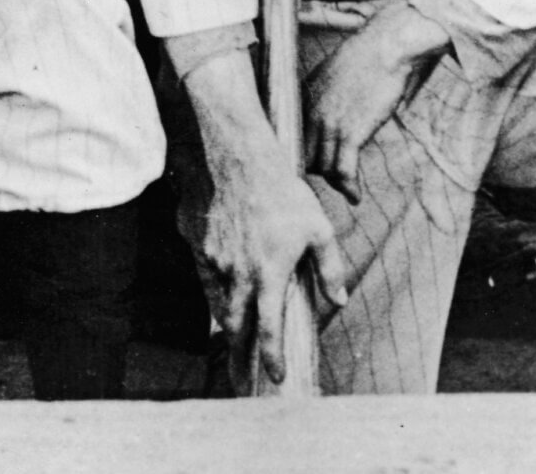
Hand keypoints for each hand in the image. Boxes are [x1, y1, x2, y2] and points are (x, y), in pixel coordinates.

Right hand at [198, 148, 350, 385]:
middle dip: (239, 345)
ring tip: (233, 324)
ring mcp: (213, 260)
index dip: (272, 357)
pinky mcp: (197, 243)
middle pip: (234, 324)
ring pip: (217, 299)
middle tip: (243, 359)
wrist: (235, 159)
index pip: (269, 329)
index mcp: (269, 275)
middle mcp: (238, 274)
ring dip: (227, 315)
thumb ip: (329, 268)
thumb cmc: (282, 192)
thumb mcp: (318, 229)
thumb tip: (338, 299)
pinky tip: (220, 280)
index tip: (274, 376)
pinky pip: (204, 273)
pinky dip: (213, 285)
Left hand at [307, 0, 450, 201]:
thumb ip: (324, 98)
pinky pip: (342, 170)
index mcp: (303, 99)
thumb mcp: (332, 77)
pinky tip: (355, 196)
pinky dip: (348, 187)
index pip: (291, 138)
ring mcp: (328, 124)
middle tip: (331, 180)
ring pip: (322, 167)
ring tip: (346, 189)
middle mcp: (309, 113)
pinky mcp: (350, 132)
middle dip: (316, 171)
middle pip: (303, 156)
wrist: (384, 49)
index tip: (310, 167)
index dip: (300, 155)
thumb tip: (329, 114)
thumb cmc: (365, 60)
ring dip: (335, 182)